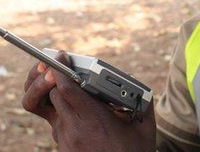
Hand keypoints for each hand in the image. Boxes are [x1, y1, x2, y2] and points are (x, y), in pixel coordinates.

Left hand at [22, 51, 155, 151]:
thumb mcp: (144, 130)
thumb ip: (143, 106)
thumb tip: (144, 91)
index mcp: (93, 118)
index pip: (66, 87)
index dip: (61, 69)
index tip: (62, 57)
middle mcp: (74, 128)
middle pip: (55, 94)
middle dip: (58, 80)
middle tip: (67, 70)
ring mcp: (65, 139)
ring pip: (55, 109)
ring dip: (61, 97)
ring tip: (74, 92)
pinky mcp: (63, 148)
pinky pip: (58, 125)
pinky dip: (66, 115)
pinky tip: (80, 115)